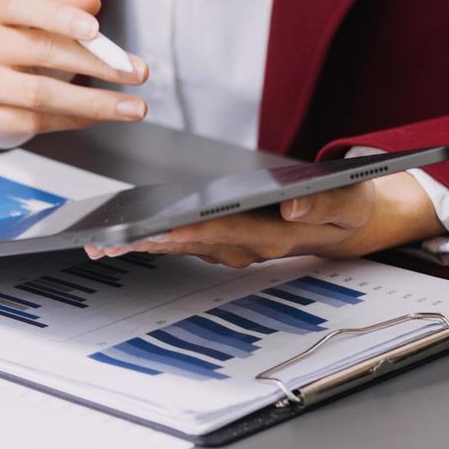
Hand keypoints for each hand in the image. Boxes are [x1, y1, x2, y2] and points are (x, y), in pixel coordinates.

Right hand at [0, 0, 147, 148]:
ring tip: (132, 107)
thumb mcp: (43, 13)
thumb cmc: (20, 39)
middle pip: (38, 51)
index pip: (19, 4)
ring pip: (39, 95)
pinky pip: (33, 123)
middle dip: (95, 63)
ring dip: (93, 102)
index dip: (57, 15)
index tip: (96, 29)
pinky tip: (99, 116)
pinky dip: (74, 120)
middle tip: (135, 72)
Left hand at [84, 173, 442, 267]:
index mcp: (273, 235)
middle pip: (190, 243)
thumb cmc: (348, 205)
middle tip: (105, 245)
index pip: (223, 232)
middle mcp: (246, 246)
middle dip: (147, 243)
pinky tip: (119, 236)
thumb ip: (325, 204)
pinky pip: (182, 241)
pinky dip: (152, 238)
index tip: (155, 231)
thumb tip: (292, 208)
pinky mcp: (221, 240)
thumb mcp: (350, 201)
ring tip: (98, 244)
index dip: (188, 232)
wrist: (350, 223)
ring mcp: (231, 247)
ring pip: (180, 246)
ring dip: (141, 245)